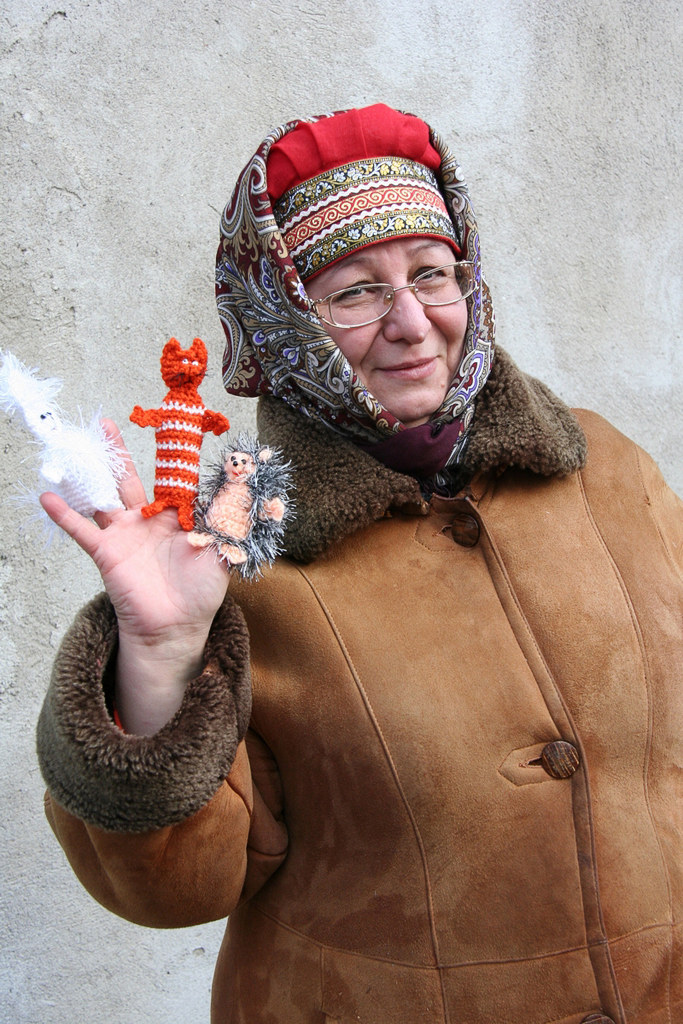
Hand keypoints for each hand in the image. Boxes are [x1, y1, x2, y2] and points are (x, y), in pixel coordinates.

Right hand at [41, 420, 229, 733]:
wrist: (177, 628)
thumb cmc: (202, 593)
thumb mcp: (224, 551)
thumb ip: (231, 520)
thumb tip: (247, 490)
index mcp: (177, 516)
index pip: (172, 477)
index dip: (171, 454)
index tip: (169, 425)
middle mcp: (148, 520)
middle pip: (128, 477)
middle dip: (117, 450)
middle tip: (106, 421)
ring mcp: (125, 534)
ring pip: (102, 496)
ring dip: (86, 473)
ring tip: (73, 446)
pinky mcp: (107, 552)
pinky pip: (81, 530)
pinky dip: (64, 514)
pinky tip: (47, 496)